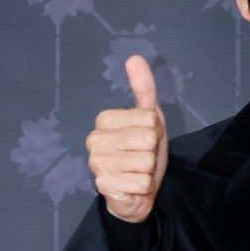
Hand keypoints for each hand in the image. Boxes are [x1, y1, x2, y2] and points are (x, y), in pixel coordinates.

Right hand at [86, 55, 167, 222]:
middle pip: (148, 138)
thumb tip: (135, 58)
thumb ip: (143, 89)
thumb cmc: (141, 152)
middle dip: (152, 150)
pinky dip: (144, 186)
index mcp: (104, 120)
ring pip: (146, 161)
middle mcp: (95, 139)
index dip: (155, 131)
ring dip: (148, 170)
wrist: (136, 192)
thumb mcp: (149, 119)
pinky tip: (133, 185)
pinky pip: (142, 182)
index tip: (145, 140)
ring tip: (137, 171)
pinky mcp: (104, 186)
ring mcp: (97, 164)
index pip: (149, 118)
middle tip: (142, 157)